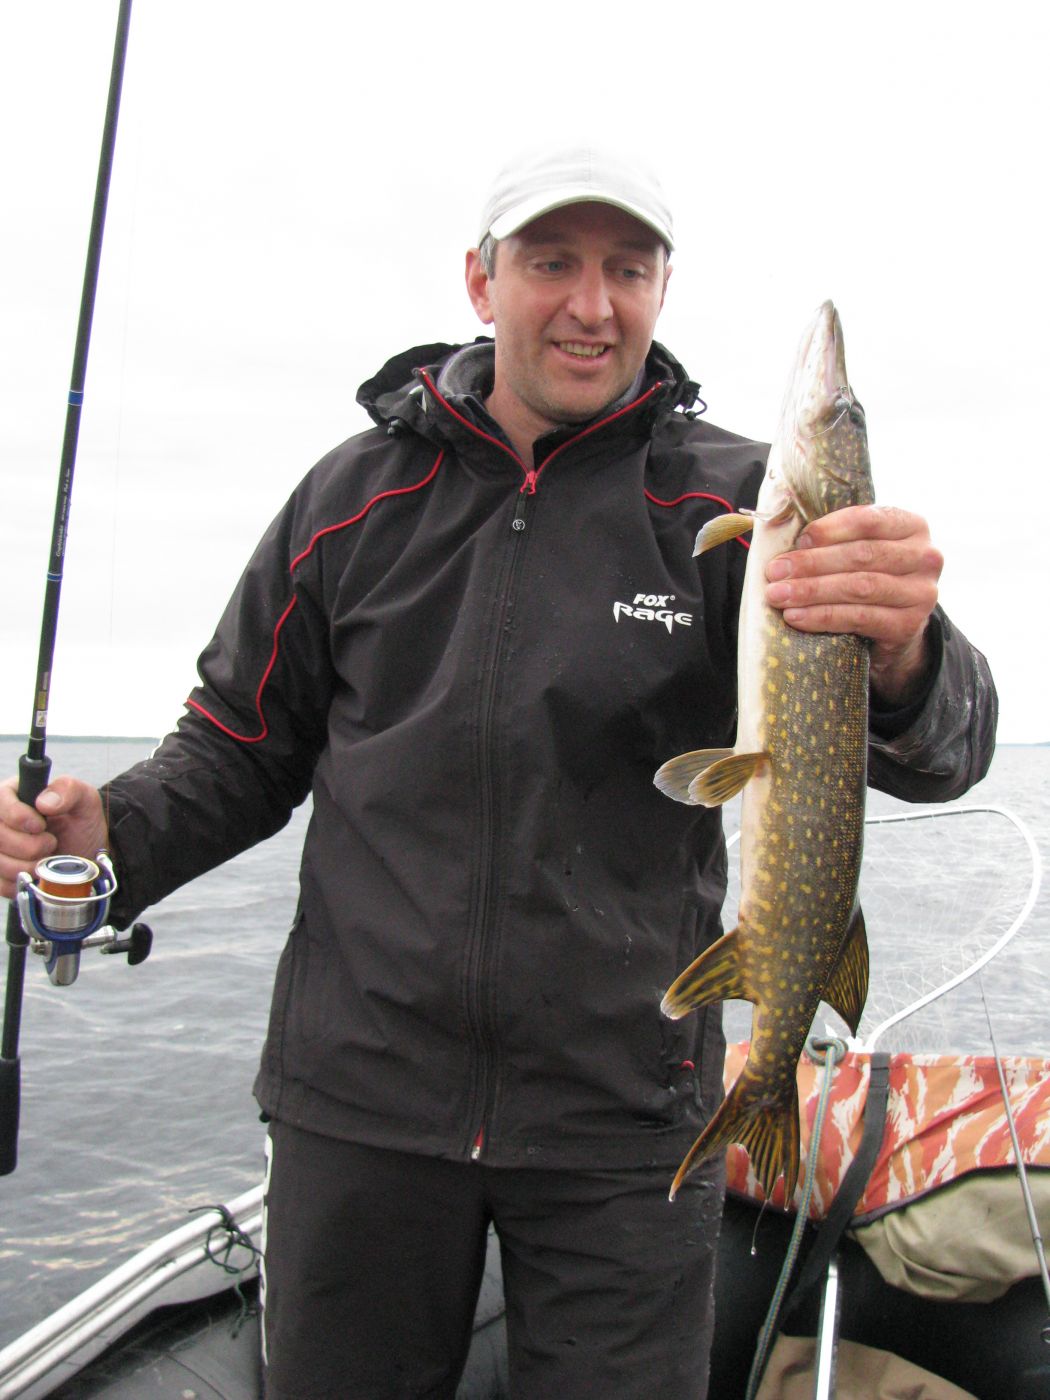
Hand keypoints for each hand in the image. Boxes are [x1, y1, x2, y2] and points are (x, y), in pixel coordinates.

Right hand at [0, 777, 108, 901]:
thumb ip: (68, 790)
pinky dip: (24, 882)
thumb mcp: (85, 800)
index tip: (41, 826)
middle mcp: (0, 822)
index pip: (0, 802)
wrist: (87, 855)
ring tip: (49, 859)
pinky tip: (39, 874)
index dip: (18, 816)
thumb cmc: (81, 823)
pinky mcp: (1, 874)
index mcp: (14, 795)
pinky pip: (2, 884)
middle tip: (52, 842)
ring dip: (28, 866)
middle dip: (29, 845)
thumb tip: (43, 802)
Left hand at [764, 505, 942, 704]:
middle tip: (775, 571)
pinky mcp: (909, 625)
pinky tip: (796, 617)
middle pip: (861, 555)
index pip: (869, 520)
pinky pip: (859, 618)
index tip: (798, 540)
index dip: (830, 529)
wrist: (894, 628)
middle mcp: (925, 557)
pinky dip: (822, 616)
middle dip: (812, 563)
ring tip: (778, 595)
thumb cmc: (868, 577)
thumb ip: (834, 537)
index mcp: (911, 526)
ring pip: (859, 587)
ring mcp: (921, 593)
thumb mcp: (859, 550)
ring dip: (812, 591)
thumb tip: (782, 530)